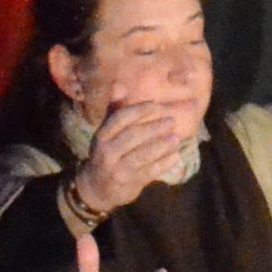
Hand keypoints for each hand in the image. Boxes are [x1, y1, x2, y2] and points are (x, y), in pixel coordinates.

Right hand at [74, 97, 196, 220]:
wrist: (96, 188)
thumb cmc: (106, 153)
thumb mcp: (106, 132)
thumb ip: (115, 109)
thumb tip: (119, 84)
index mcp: (102, 135)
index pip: (120, 119)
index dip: (139, 110)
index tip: (157, 105)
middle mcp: (107, 151)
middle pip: (133, 136)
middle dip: (154, 127)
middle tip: (172, 121)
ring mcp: (118, 169)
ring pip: (142, 155)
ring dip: (161, 146)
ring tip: (176, 138)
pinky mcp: (129, 183)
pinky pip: (149, 172)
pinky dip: (163, 163)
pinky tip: (175, 156)